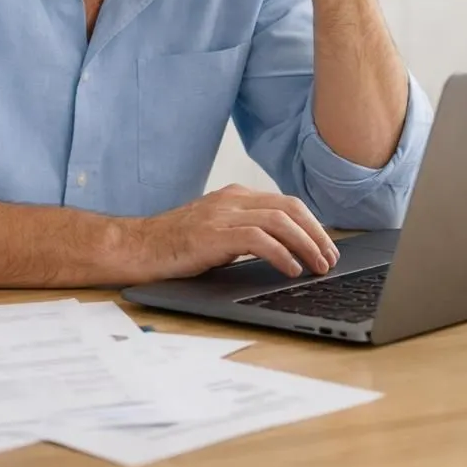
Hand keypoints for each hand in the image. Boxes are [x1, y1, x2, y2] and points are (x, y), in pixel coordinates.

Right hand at [131, 184, 340, 280]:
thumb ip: (245, 233)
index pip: (286, 204)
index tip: (326, 247)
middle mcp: (232, 200)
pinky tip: (291, 270)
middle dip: (317, 234)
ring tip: (317, 267)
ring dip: (306, 245)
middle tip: (330, 259)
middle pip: (290, 208)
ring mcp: (222, 214)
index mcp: (235, 197)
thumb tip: (284, 251)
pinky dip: (281, 254)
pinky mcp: (213, 234)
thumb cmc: (174, 246)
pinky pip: (258, 239)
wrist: (136, 247)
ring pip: (280, 221)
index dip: (312, 225)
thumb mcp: (216, 232)